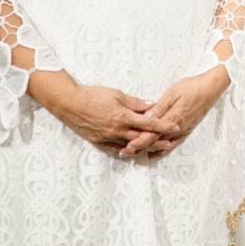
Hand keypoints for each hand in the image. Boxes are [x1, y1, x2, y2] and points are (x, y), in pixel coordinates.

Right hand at [37, 78, 177, 154]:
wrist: (70, 103)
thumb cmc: (93, 95)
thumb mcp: (117, 94)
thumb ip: (135, 103)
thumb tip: (150, 106)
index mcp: (123, 117)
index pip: (149, 123)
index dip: (163, 126)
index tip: (175, 126)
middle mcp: (117, 130)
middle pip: (142, 138)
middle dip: (157, 140)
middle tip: (170, 142)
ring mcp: (108, 138)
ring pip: (130, 146)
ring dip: (143, 147)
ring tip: (154, 148)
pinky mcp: (99, 142)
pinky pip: (115, 149)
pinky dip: (125, 150)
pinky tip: (132, 151)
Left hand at [124, 66, 228, 156]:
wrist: (210, 89)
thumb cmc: (192, 87)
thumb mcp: (173, 93)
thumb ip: (160, 107)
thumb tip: (146, 116)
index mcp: (172, 118)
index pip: (152, 133)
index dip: (139, 141)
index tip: (127, 146)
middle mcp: (177, 128)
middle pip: (155, 142)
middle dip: (140, 148)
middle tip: (125, 152)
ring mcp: (182, 131)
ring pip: (162, 145)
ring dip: (148, 149)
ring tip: (135, 153)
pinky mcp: (186, 130)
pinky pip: (172, 144)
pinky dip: (162, 150)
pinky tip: (155, 153)